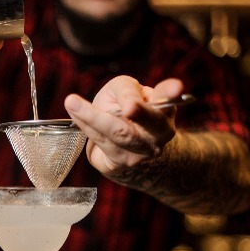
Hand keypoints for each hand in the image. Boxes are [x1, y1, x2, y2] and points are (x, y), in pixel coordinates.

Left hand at [64, 76, 182, 175]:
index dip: (170, 93)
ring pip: (118, 133)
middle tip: (129, 106)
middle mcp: (158, 134)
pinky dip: (85, 124)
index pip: (168, 99)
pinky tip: (74, 110)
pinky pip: (100, 141)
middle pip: (150, 122)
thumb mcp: (126, 89)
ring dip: (93, 117)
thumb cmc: (124, 107)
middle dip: (138, 113)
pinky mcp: (120, 163)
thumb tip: (129, 102)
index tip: (176, 87)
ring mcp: (141, 152)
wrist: (124, 144)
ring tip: (72, 102)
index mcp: (164, 110)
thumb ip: (127, 91)